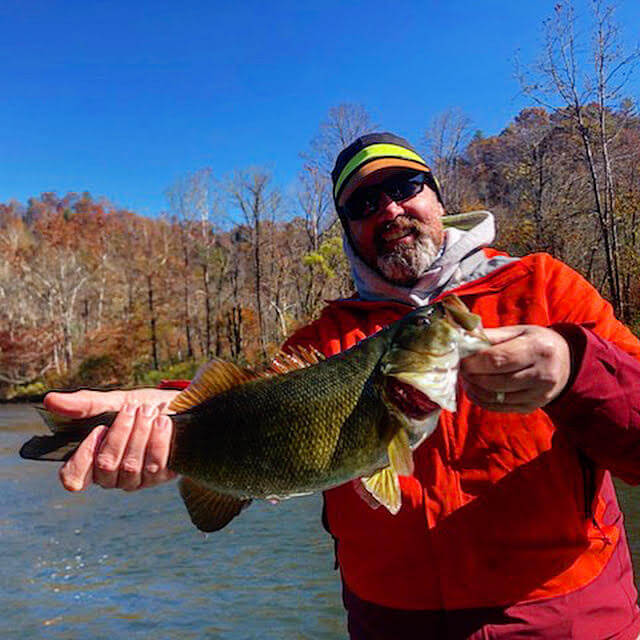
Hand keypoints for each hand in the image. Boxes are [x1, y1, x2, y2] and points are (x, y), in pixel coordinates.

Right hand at [44, 388, 179, 491]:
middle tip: (134, 408)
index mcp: (94, 459)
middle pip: (107, 466)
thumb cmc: (142, 407)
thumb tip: (50, 400)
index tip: (98, 429)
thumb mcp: (115, 401)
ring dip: (141, 434)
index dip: (82, 459)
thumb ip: (86, 405)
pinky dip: (159, 441)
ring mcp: (137, 479)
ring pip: (132, 467)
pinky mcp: (161, 477)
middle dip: (121, 433)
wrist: (181, 408)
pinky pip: (156, 465)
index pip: (73, 478)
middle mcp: (113, 476)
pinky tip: (164, 423)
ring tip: (149, 412)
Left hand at [460, 326, 570, 413]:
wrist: (566, 362)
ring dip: (474, 389)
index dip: (474, 361)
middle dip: (471, 375)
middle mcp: (543, 374)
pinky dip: (482, 400)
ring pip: (495, 397)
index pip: (498, 359)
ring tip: (466, 378)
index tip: (460, 358)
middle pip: (495, 381)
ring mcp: (539, 394)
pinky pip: (499, 407)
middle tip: (460, 368)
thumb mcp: (518, 332)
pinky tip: (475, 390)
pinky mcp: (532, 407)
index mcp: (538, 348)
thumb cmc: (535, 342)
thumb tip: (461, 340)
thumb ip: (490, 336)